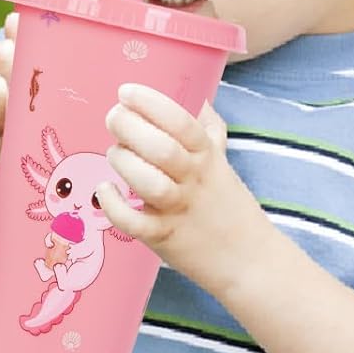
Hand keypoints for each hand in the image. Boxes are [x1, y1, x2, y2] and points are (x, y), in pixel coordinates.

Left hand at [99, 85, 265, 293]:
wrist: (249, 260)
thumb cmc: (227, 204)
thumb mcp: (221, 162)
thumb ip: (208, 131)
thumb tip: (200, 99)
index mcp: (207, 156)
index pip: (181, 122)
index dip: (151, 103)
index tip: (126, 92)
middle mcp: (193, 179)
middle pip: (161, 148)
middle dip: (130, 128)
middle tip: (113, 118)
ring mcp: (178, 209)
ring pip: (149, 182)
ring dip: (124, 163)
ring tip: (115, 154)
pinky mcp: (164, 237)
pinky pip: (134, 222)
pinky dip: (114, 206)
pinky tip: (105, 190)